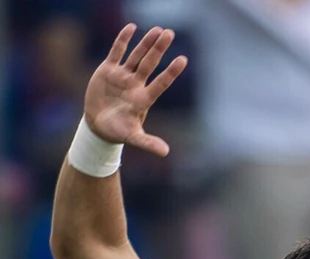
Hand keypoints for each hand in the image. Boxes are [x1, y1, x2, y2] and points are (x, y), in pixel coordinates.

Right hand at [84, 25, 187, 155]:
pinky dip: (123, 40)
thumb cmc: (118, 132)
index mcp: (143, 99)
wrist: (98, 126)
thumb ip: (148, 143)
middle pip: (150, 63)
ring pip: (137, 55)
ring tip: (158, 30)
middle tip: (170, 33)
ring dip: (146, 43)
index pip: (161, 83)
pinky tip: (132, 28)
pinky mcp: (108, 70)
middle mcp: (135, 85)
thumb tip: (165, 152)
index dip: (171, 72)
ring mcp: (122, 76)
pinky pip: (117, 52)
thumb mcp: (133, 138)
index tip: (183, 59)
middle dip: (159, 49)